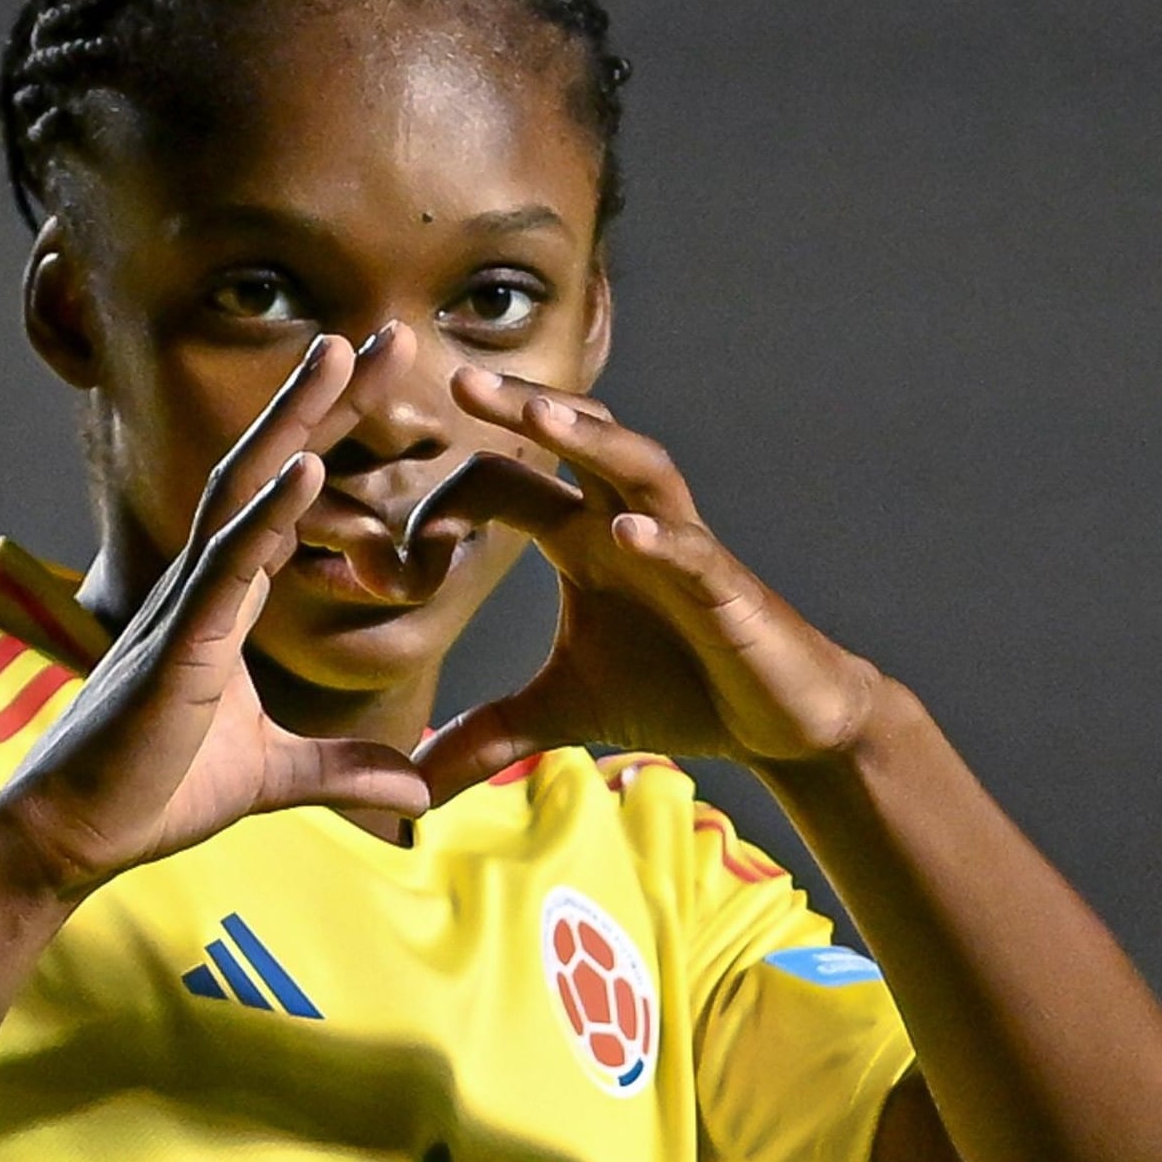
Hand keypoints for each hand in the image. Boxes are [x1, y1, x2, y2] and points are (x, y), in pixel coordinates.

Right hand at [0, 332, 431, 899]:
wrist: (70, 838)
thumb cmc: (151, 792)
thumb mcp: (272, 778)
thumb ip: (341, 769)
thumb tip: (415, 786)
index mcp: (222, 599)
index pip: (283, 496)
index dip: (331, 435)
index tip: (383, 380)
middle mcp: (202, 583)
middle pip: (266, 464)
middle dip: (325, 399)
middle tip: (385, 332)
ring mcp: (187, 607)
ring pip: (243, 491)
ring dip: (297, 420)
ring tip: (345, 353)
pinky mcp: (181, 649)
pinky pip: (229, 567)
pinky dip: (269, 515)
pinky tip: (308, 467)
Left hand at [411, 368, 881, 797]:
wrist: (779, 721)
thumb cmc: (677, 687)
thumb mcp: (563, 711)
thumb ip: (488, 734)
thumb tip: (410, 784)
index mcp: (578, 537)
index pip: (500, 486)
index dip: (441, 516)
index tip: (383, 575)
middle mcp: (624, 522)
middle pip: (571, 438)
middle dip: (518, 405)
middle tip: (457, 377)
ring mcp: (681, 548)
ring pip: (637, 466)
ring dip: (590, 438)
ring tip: (538, 413)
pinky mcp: (729, 591)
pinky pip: (694, 552)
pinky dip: (662, 540)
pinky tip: (626, 534)